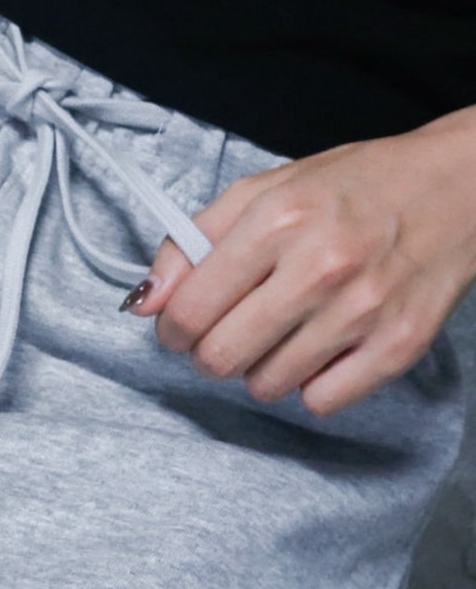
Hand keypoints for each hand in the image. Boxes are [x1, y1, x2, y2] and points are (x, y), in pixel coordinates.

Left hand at [126, 111, 475, 414]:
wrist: (456, 189)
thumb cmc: (353, 188)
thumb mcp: (261, 191)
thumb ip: (191, 242)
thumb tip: (145, 301)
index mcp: (276, 221)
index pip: (190, 308)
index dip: (170, 327)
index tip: (175, 325)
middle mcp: (319, 267)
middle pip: (221, 355)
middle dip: (207, 352)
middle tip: (220, 334)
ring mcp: (362, 311)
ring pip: (267, 385)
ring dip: (258, 367)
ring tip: (276, 333)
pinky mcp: (399, 345)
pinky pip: (322, 401)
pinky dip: (309, 384)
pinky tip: (316, 348)